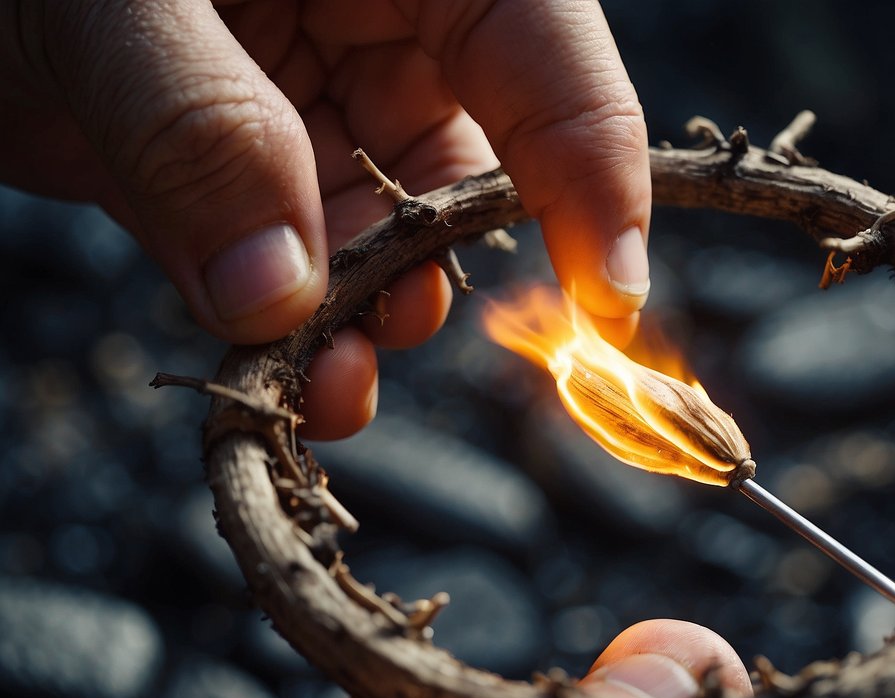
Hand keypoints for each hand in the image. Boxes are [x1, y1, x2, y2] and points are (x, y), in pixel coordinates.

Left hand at [1, 0, 651, 437]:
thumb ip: (201, 126)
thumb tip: (281, 293)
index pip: (550, 56)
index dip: (594, 173)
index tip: (607, 299)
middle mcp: (385, 19)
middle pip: (482, 153)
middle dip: (453, 262)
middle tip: (412, 336)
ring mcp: (319, 94)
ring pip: (389, 223)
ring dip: (371, 313)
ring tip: (333, 378)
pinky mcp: (252, 166)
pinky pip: (300, 255)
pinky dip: (298, 321)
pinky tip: (288, 366)